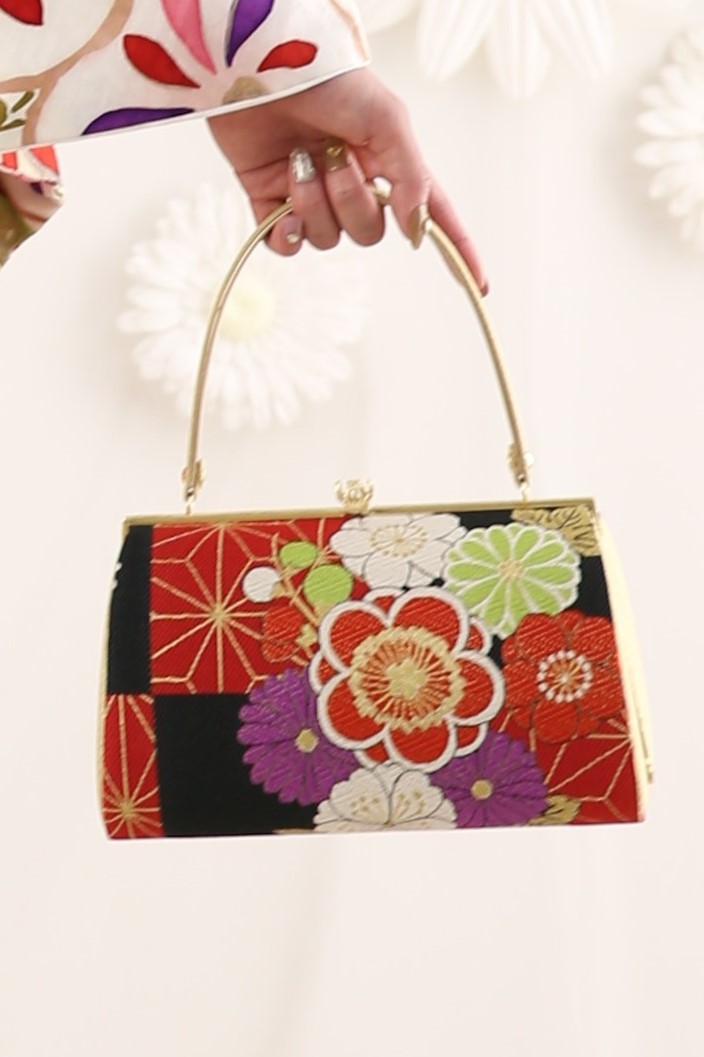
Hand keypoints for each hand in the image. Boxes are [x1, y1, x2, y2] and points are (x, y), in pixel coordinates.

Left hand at [208, 68, 486, 291]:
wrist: (264, 67)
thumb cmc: (330, 81)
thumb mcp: (387, 120)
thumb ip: (410, 178)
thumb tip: (416, 231)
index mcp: (389, 165)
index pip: (432, 216)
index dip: (456, 250)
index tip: (479, 284)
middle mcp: (355, 186)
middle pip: (369, 233)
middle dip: (351, 203)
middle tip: (333, 159)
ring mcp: (314, 198)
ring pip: (327, 240)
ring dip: (313, 205)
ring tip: (299, 161)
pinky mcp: (272, 204)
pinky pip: (287, 248)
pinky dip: (285, 235)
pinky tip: (281, 207)